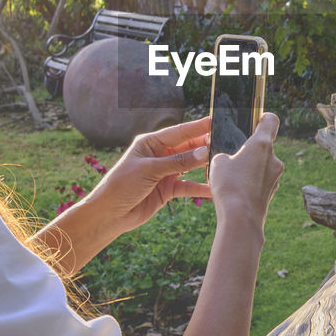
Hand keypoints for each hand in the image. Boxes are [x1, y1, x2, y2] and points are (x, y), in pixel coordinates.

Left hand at [87, 116, 211, 237]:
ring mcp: (165, 172)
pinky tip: (214, 188)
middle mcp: (160, 155)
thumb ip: (178, 161)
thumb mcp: (149, 170)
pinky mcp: (168, 189)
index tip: (216, 121)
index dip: (198, 127)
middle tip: (226, 142)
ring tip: (223, 162)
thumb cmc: (121, 185)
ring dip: (204, 165)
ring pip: (190, 165)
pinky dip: (200, 187)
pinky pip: (188, 185)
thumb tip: (203, 151)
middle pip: (188, 147)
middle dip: (205, 145)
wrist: (109, 214)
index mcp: (151, 143)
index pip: (179, 132)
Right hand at [207, 113, 283, 233]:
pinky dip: (252, 182)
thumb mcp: (217, 162)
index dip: (263, 118)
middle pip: (264, 146)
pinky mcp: (272, 192)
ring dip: (251, 168)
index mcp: (262, 144)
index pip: (271, 120)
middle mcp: (274, 159)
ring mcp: (276, 177)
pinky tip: (238, 191)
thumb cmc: (229, 186)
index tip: (255, 121)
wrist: (241, 219)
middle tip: (233, 157)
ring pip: (262, 165)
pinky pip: (261, 181)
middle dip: (250, 150)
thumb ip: (225, 153)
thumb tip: (228, 157)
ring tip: (232, 178)